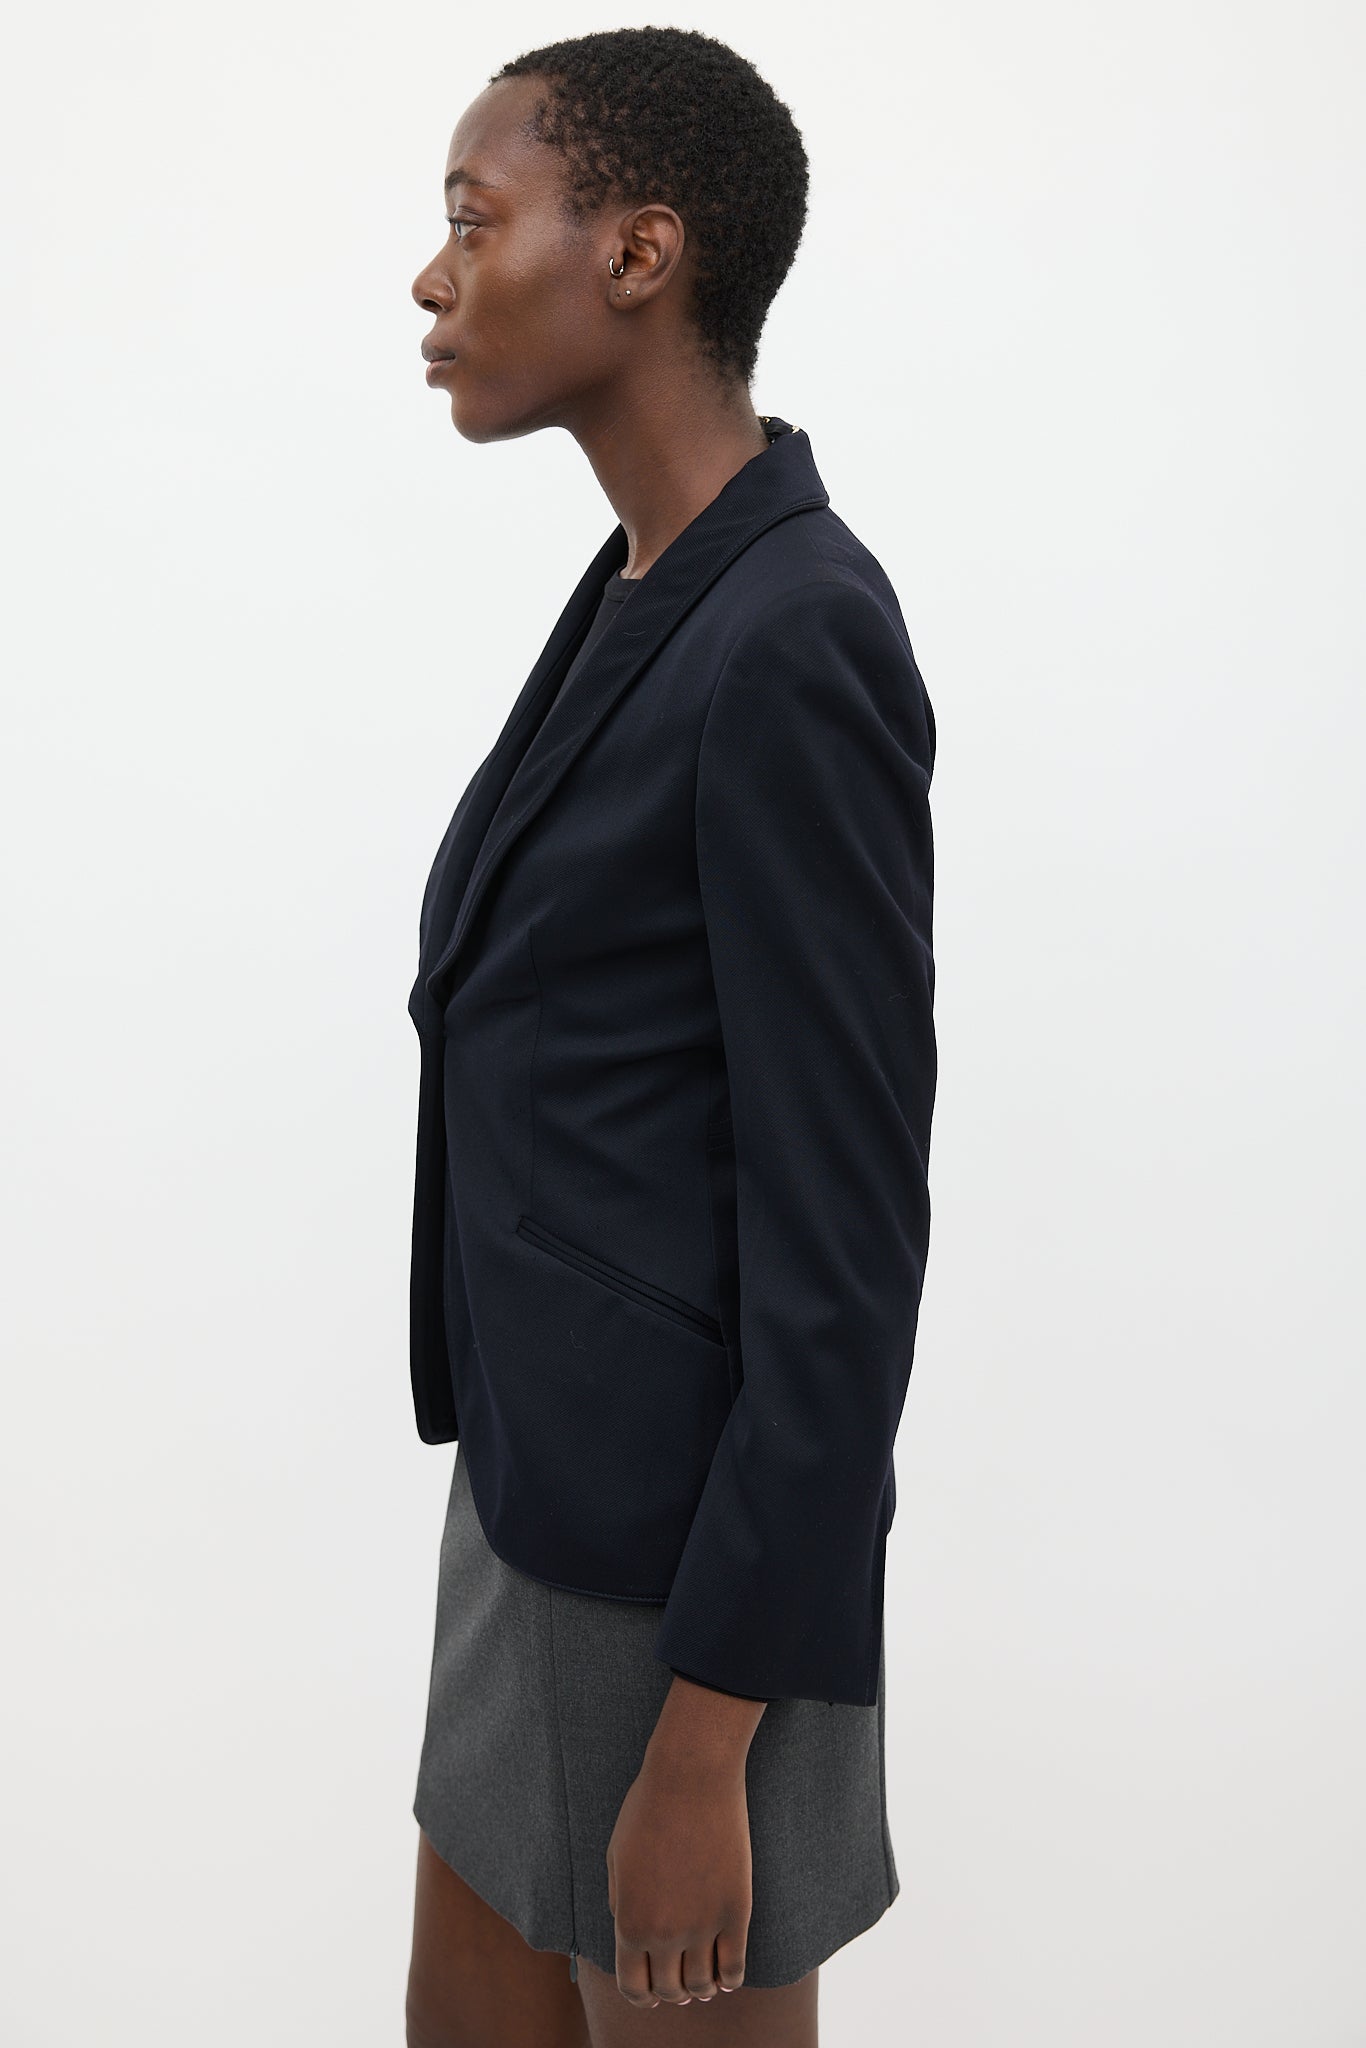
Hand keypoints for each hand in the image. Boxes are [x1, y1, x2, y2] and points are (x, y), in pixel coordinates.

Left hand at [605, 1740, 752, 2007]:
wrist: (691, 1777)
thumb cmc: (647, 1809)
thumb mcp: (616, 1858)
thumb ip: (619, 1904)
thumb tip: (630, 1937)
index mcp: (629, 1922)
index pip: (633, 1987)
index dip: (642, 1996)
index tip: (650, 1992)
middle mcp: (665, 1934)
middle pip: (669, 1990)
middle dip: (671, 1992)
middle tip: (678, 1987)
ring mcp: (703, 1925)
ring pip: (703, 1985)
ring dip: (701, 1990)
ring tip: (703, 1983)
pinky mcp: (736, 1911)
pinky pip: (735, 1967)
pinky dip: (729, 1981)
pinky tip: (726, 1976)